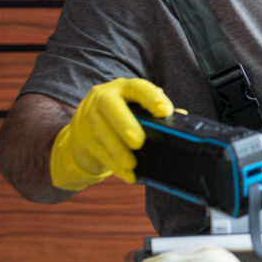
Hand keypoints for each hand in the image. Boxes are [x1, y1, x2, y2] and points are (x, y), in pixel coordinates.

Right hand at [50, 78, 173, 190]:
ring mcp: (87, 116)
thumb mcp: (139, 110)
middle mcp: (103, 96)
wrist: (86, 131)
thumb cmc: (123, 118)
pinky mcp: (80, 136)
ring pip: (100, 131)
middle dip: (125, 124)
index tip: (165, 112)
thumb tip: (182, 117)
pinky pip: (96, 151)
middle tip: (139, 142)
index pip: (137, 87)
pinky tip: (127, 174)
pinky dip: (113, 165)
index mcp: (124, 87)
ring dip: (117, 150)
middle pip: (109, 105)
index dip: (152, 98)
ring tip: (132, 164)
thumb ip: (158, 113)